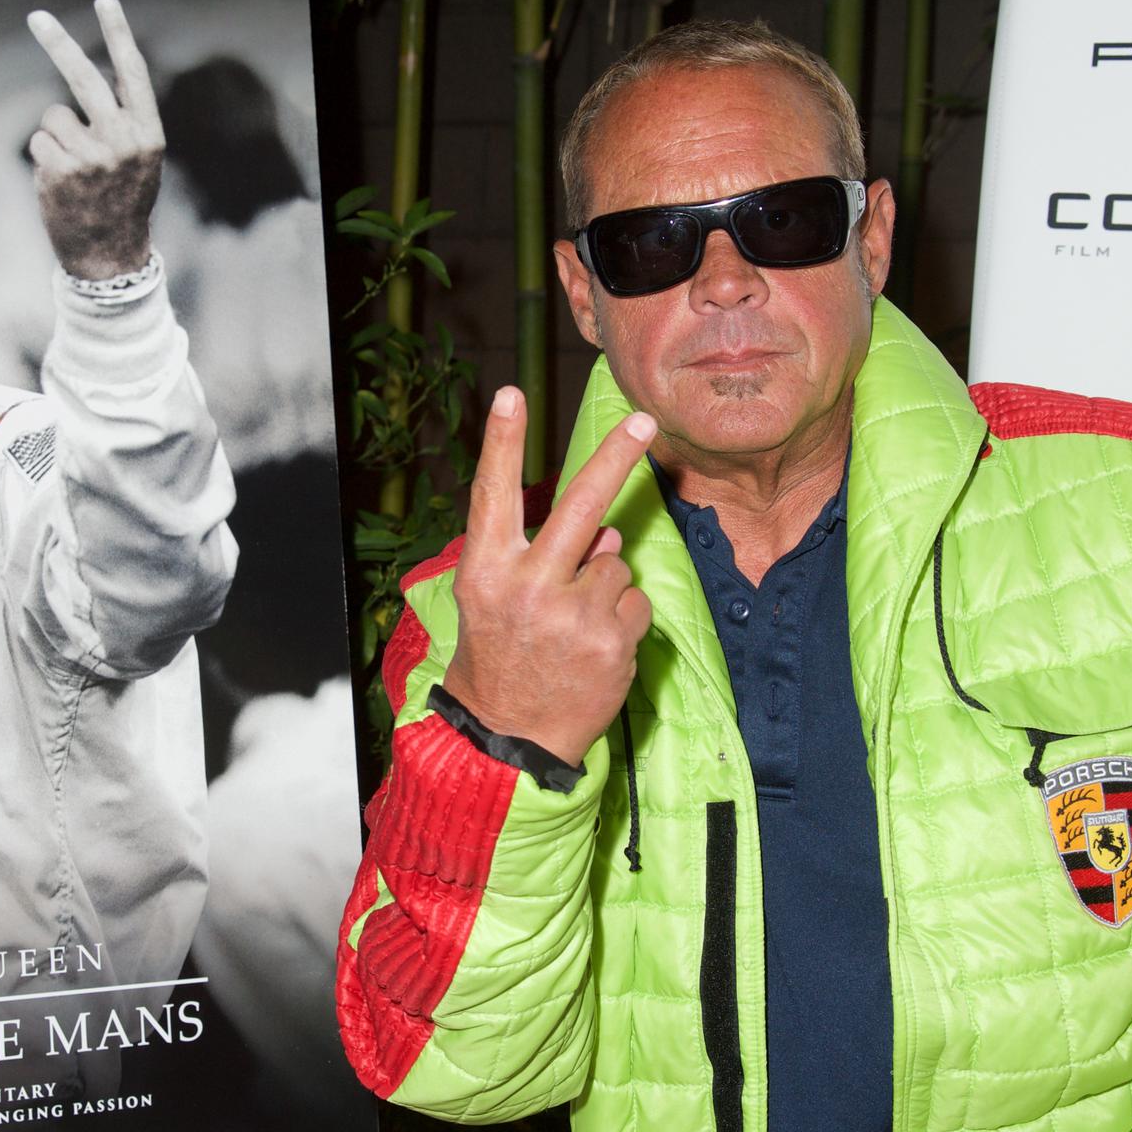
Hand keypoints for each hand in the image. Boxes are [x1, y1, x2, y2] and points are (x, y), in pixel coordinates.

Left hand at [27, 0, 164, 279]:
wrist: (110, 256)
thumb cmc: (122, 201)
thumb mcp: (139, 159)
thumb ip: (123, 121)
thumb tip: (93, 79)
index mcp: (147, 132)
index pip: (131, 72)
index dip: (118, 33)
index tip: (105, 1)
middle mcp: (122, 140)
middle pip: (82, 78)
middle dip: (58, 43)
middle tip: (36, 17)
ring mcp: (90, 155)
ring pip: (53, 116)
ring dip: (55, 137)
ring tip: (73, 168)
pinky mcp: (60, 170)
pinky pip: (39, 142)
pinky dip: (44, 157)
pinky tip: (61, 182)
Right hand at [442, 388, 656, 765]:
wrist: (509, 738)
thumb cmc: (500, 657)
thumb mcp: (493, 601)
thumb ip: (538, 557)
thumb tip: (607, 531)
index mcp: (486, 571)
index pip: (492, 495)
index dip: (502, 442)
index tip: (511, 394)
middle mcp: (527, 586)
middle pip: (582, 506)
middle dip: (616, 457)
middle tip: (645, 421)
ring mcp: (571, 615)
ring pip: (615, 563)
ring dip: (605, 586)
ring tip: (573, 627)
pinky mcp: (610, 641)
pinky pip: (634, 602)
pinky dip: (623, 620)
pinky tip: (594, 647)